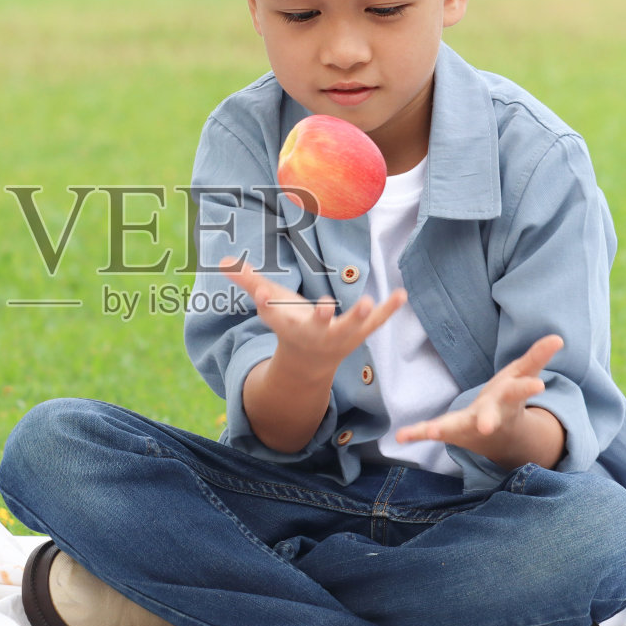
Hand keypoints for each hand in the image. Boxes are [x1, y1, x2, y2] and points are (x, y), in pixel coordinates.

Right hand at [219, 257, 404, 372]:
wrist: (310, 363)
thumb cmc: (289, 323)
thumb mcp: (269, 304)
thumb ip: (248, 281)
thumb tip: (222, 261)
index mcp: (287, 324)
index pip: (274, 314)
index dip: (267, 304)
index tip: (261, 295)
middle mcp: (313, 332)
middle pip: (316, 325)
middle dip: (320, 316)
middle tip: (324, 306)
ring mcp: (338, 335)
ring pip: (349, 328)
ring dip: (359, 316)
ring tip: (370, 301)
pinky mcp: (358, 332)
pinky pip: (375, 323)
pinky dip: (389, 311)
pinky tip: (402, 294)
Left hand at [394, 334, 566, 467]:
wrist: (500, 437)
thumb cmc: (509, 400)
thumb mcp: (522, 376)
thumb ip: (537, 358)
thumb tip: (558, 337)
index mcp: (507, 400)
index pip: (520, 392)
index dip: (528, 387)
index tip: (539, 385)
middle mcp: (489, 416)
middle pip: (489, 417)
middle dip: (487, 420)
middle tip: (486, 426)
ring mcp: (468, 425)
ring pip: (457, 427)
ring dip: (444, 429)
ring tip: (432, 431)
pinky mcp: (451, 430)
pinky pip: (433, 431)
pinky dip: (417, 433)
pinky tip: (400, 436)